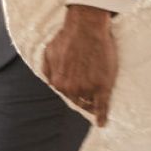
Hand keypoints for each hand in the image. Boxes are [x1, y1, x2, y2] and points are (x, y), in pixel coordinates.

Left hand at [42, 4, 117, 126]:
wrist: (86, 27)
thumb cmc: (68, 36)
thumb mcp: (49, 52)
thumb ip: (47, 69)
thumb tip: (49, 80)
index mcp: (58, 82)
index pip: (66, 93)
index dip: (73, 92)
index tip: (78, 92)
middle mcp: (71, 89)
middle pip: (78, 100)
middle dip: (83, 99)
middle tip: (89, 97)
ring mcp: (87, 88)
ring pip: (90, 102)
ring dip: (92, 103)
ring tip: (97, 104)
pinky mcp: (102, 86)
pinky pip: (102, 107)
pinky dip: (102, 116)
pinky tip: (102, 123)